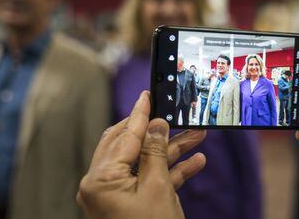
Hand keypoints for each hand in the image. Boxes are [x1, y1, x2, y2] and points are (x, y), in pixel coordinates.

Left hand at [77, 91, 206, 218]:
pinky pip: (151, 180)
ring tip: (198, 136)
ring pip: (146, 162)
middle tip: (176, 115)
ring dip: (172, 150)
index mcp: (100, 179)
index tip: (147, 95)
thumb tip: (157, 123)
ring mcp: (118, 194)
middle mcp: (103, 184)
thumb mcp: (157, 187)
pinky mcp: (133, 202)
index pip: (124, 136)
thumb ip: (155, 151)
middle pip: (133, 145)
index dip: (140, 114)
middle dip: (160, 132)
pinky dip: (172, 170)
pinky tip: (196, 161)